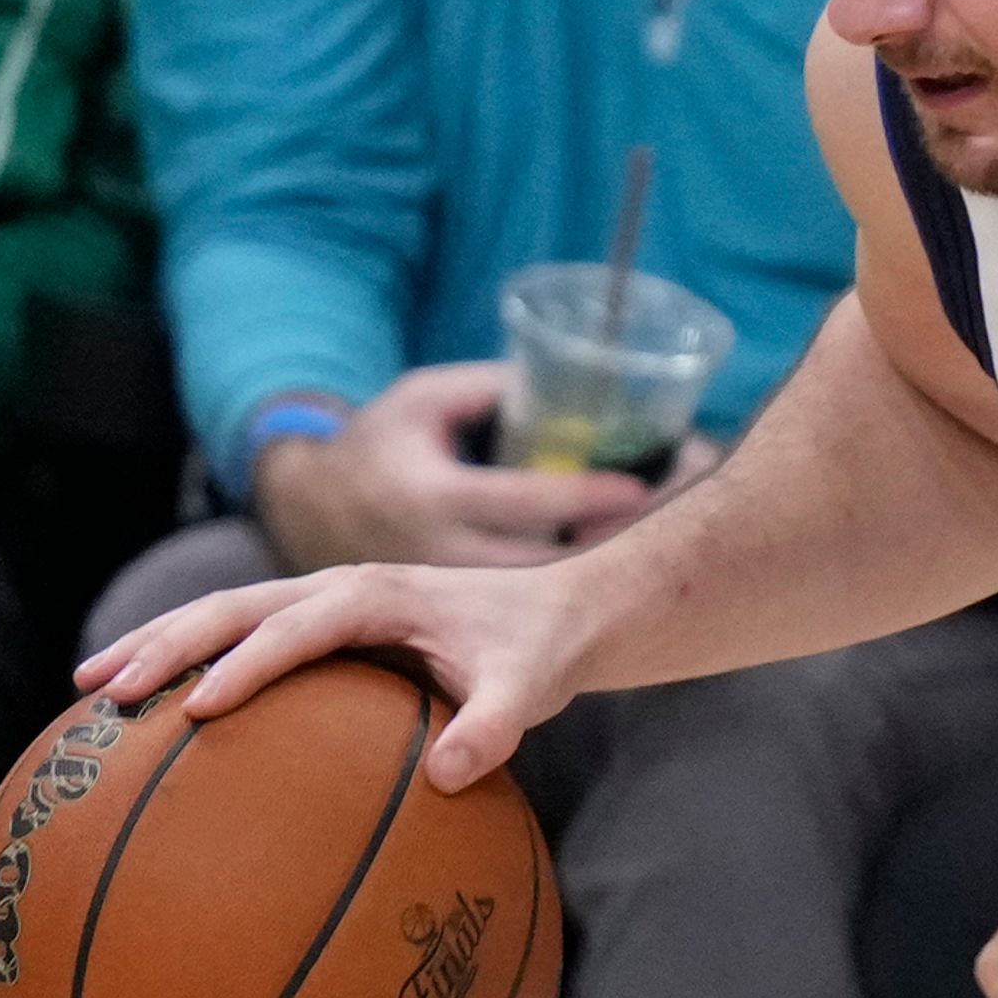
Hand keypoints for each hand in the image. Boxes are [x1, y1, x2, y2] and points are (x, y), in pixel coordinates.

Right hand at [75, 552, 604, 792]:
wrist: (561, 611)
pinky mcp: (322, 622)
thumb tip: (453, 777)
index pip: (297, 627)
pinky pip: (243, 634)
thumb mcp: (532, 689)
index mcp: (379, 595)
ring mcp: (324, 599)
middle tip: (105, 691)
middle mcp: (340, 586)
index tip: (200, 708)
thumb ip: (496, 727)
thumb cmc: (542, 652)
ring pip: (224, 612)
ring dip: (158, 642)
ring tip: (88, 685)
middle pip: (235, 606)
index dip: (248, 664)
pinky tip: (146, 702)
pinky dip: (190, 657)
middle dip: (167, 644)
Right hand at [253, 363, 658, 571]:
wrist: (311, 507)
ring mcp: (447, 596)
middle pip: (544, 559)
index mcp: (432, 494)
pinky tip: (634, 579)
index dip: (583, 494)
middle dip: (611, 540)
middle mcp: (440, 553)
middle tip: (685, 508)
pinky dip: (577, 591)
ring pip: (539, 593)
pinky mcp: (457, 621)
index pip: (521, 498)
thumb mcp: (425, 399)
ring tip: (674, 541)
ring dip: (603, 569)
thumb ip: (489, 390)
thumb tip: (569, 377)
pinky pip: (526, 611)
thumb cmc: (383, 441)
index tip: (642, 485)